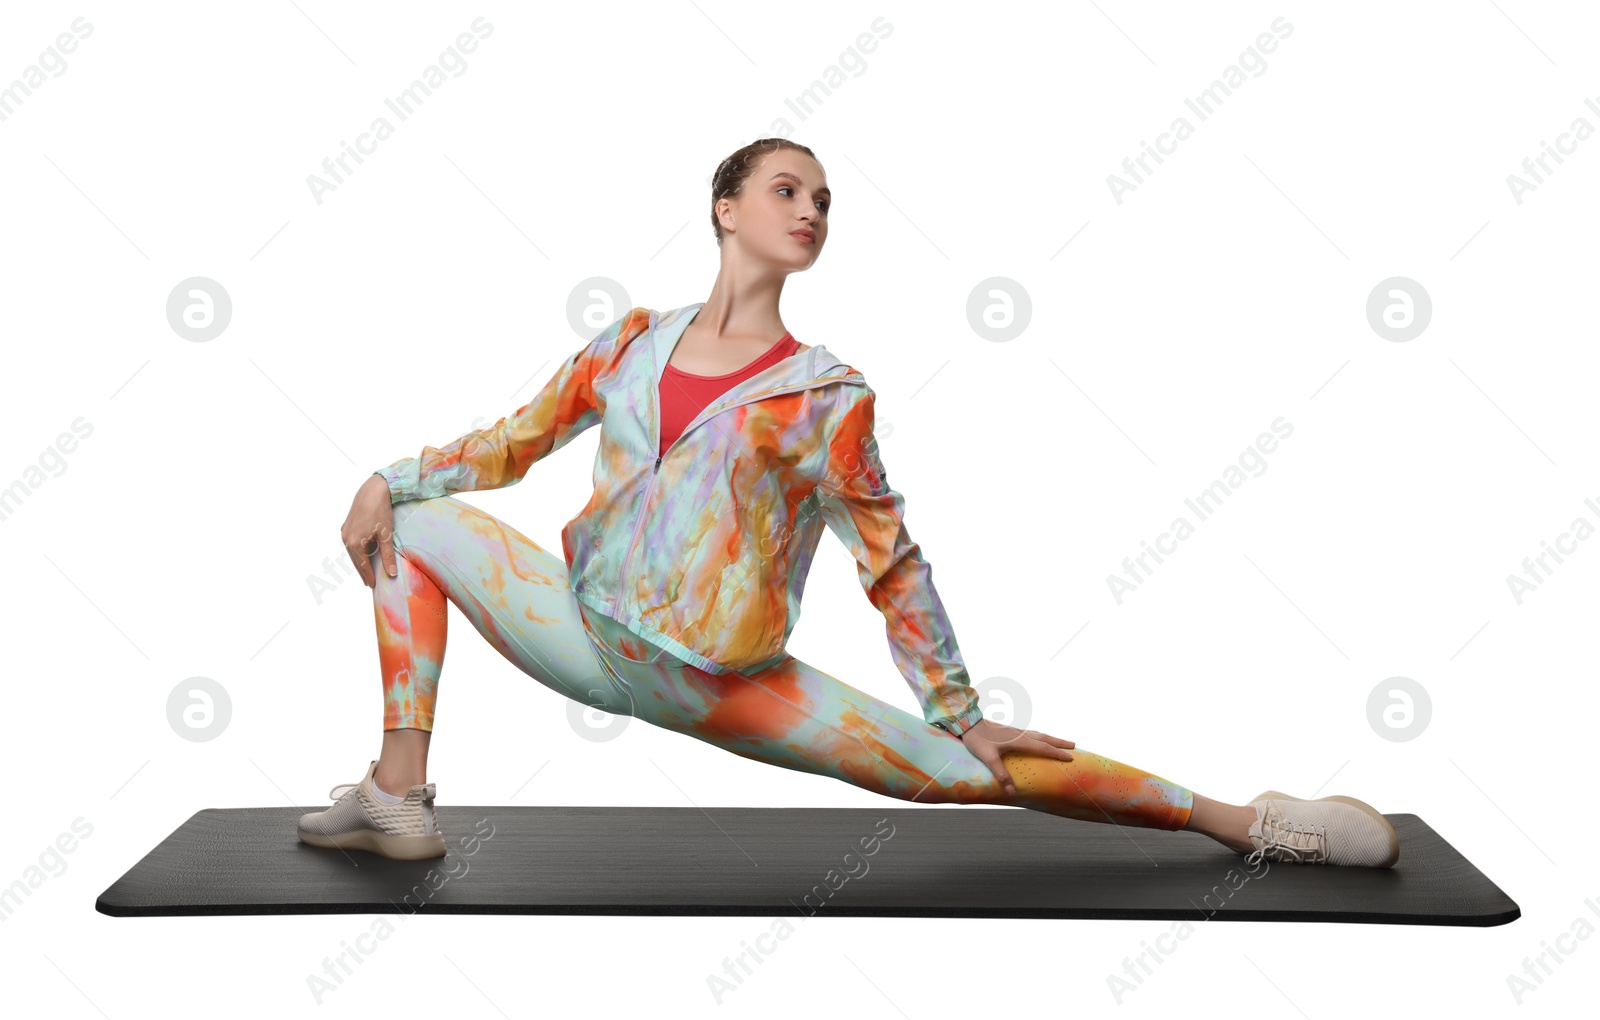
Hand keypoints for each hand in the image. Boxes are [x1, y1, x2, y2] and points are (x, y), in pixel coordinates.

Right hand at [343, 474, 398, 587]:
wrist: (373, 490)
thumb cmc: (381, 512)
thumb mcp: (386, 536)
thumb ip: (388, 556)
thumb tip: (392, 573)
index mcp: (355, 543)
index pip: (363, 566)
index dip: (369, 576)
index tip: (373, 586)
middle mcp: (346, 539)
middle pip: (355, 561)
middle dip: (362, 572)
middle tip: (369, 584)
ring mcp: (344, 532)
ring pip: (352, 552)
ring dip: (359, 562)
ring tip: (365, 572)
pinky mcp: (346, 526)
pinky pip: (351, 544)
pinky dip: (357, 552)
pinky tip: (362, 554)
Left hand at [959, 718, 1075, 795]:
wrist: (967, 722)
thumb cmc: (977, 739)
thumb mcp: (988, 758)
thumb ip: (1001, 774)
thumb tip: (1012, 792)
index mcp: (1019, 741)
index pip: (1042, 748)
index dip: (1056, 753)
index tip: (1071, 757)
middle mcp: (1020, 734)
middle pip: (1045, 738)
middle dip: (1059, 742)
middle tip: (1074, 745)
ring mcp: (1015, 731)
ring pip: (1038, 734)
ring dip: (1051, 738)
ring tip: (1060, 742)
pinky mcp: (1009, 730)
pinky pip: (1030, 733)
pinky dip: (1039, 736)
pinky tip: (1037, 738)